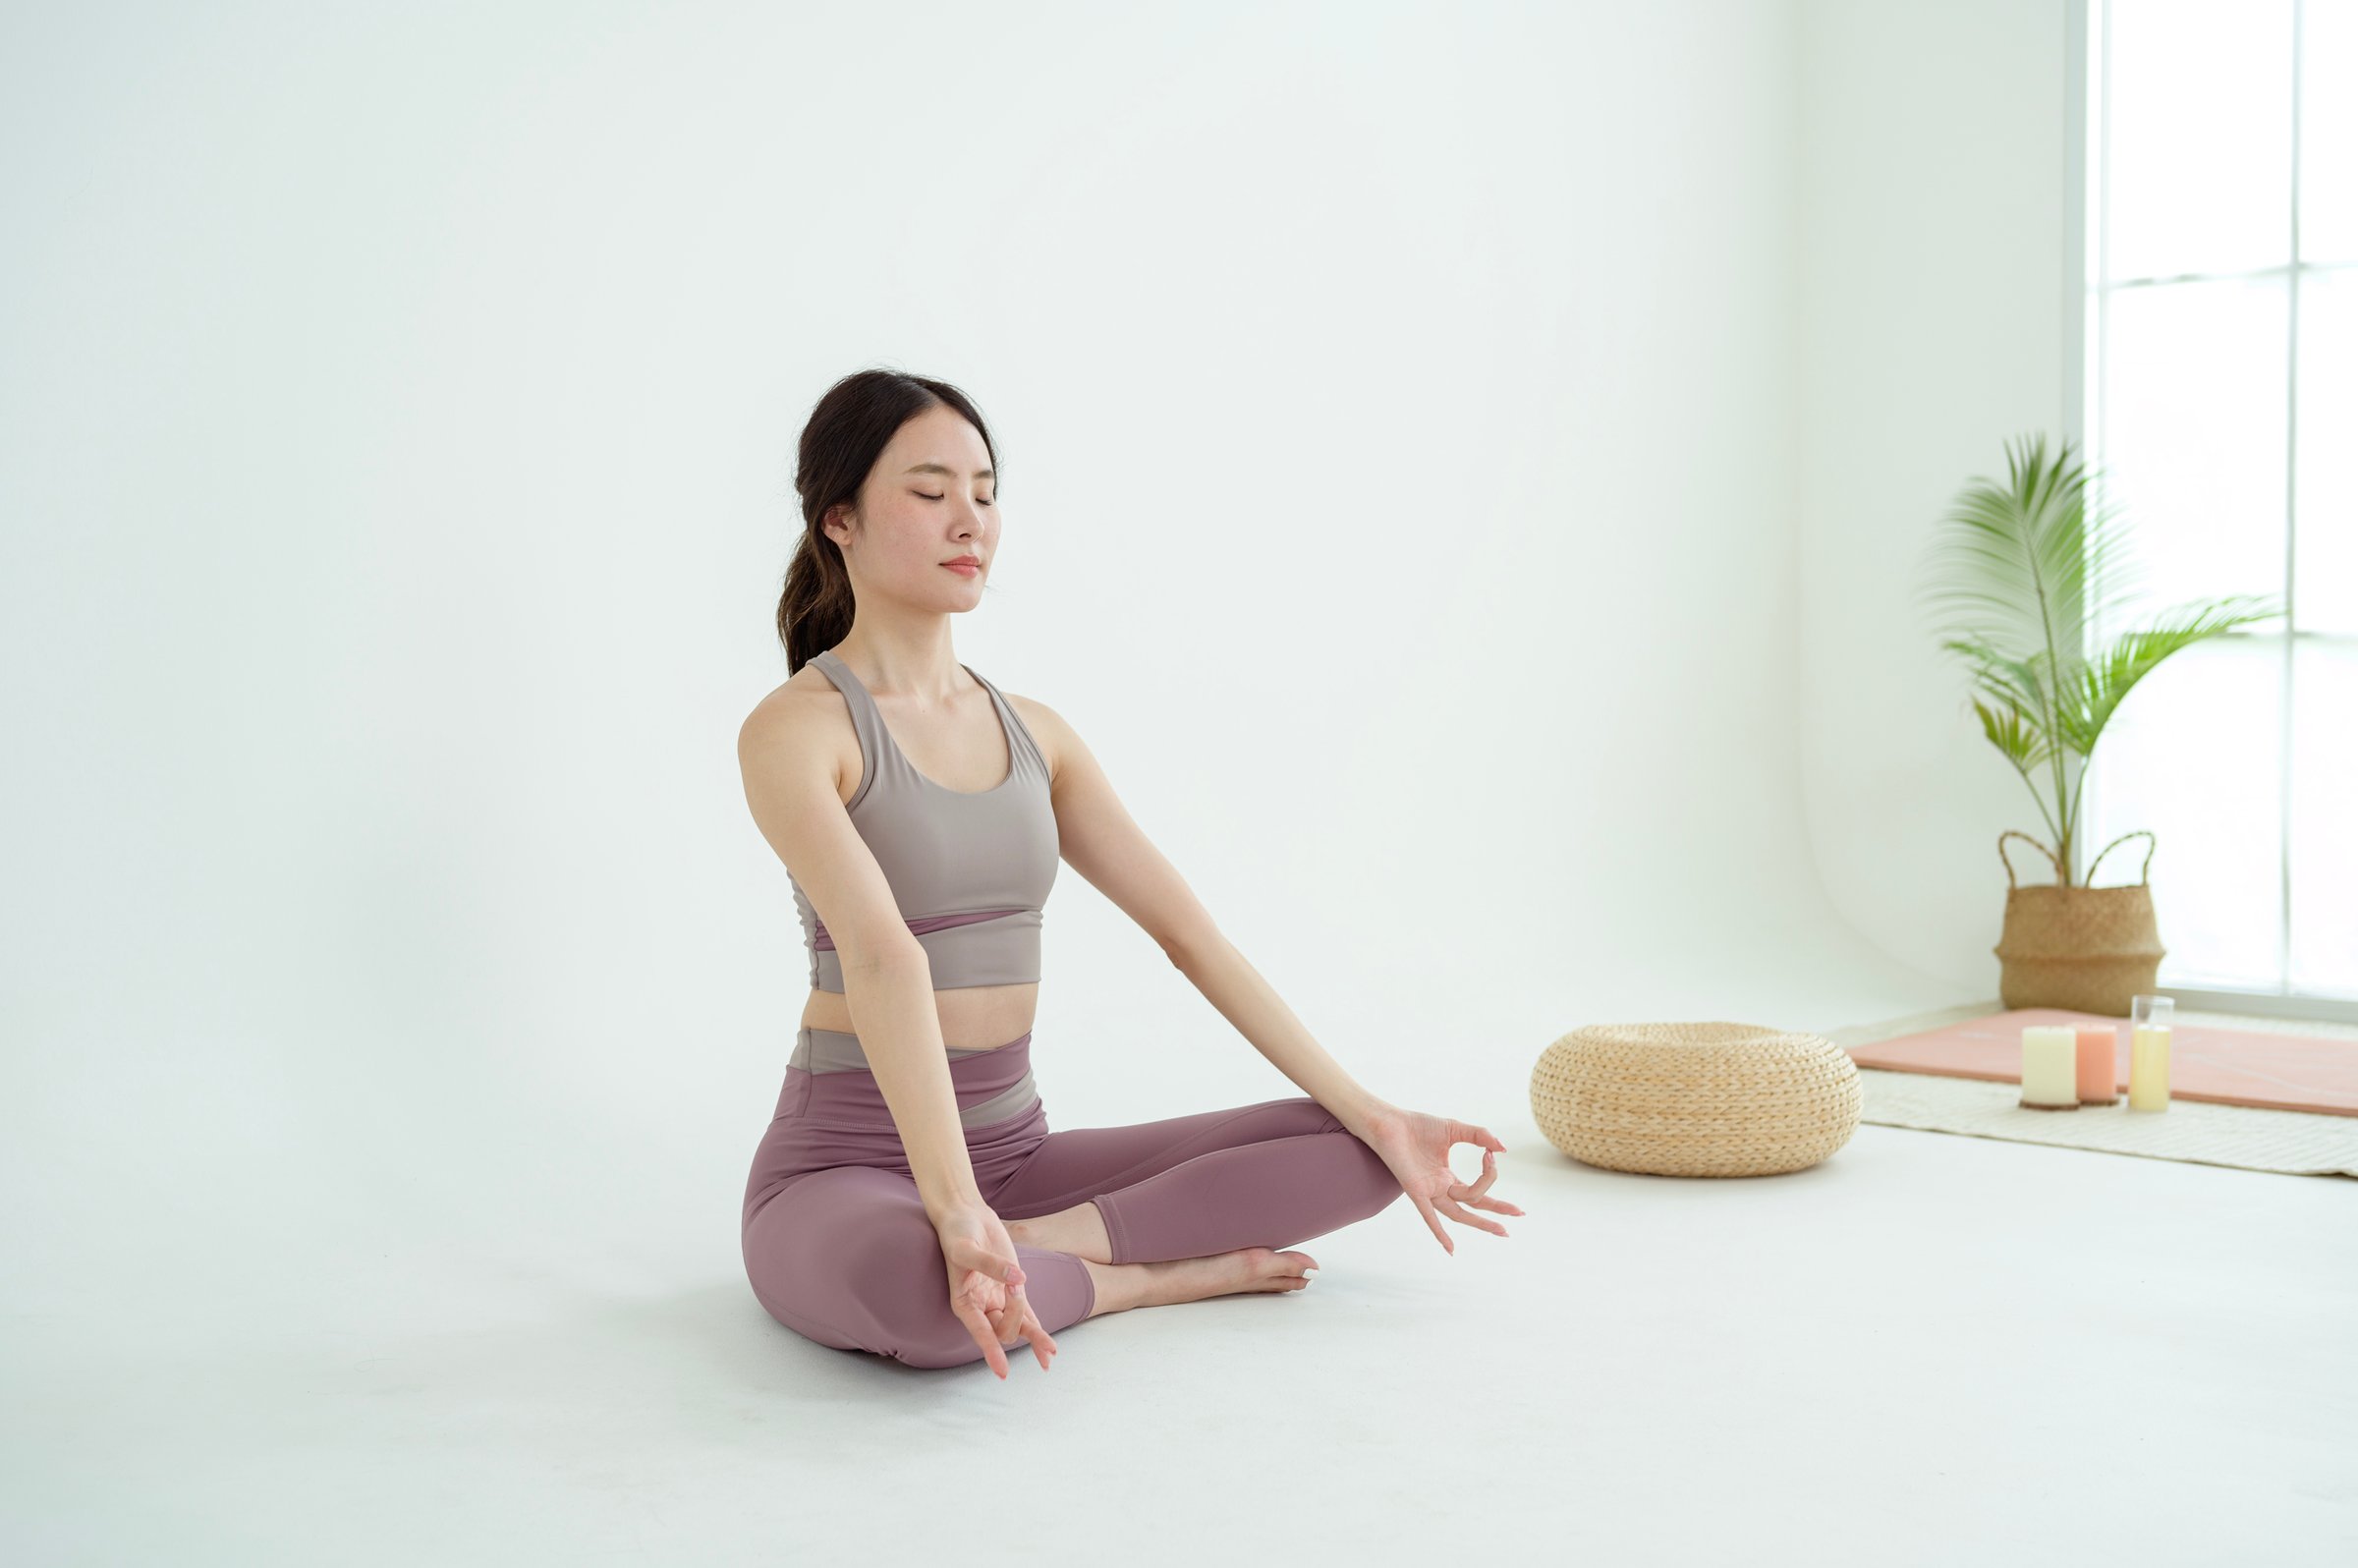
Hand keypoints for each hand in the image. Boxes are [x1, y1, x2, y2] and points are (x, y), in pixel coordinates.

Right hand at [933, 1204, 1058, 1377]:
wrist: (966, 1215)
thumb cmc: (958, 1233)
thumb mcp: (966, 1248)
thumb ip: (990, 1265)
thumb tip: (1018, 1278)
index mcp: (964, 1303)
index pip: (981, 1332)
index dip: (992, 1352)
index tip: (1003, 1372)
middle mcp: (981, 1307)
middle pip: (1004, 1328)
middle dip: (1015, 1314)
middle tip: (1015, 1285)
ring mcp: (998, 1299)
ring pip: (1019, 1328)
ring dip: (1034, 1335)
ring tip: (1052, 1352)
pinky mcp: (1013, 1289)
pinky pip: (1028, 1316)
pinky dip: (1038, 1331)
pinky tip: (1050, 1351)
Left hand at [1358, 1108, 1524, 1254]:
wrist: (1390, 1123)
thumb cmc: (1418, 1126)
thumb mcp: (1454, 1129)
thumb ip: (1479, 1136)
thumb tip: (1502, 1149)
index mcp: (1448, 1177)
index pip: (1478, 1186)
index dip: (1490, 1173)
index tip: (1491, 1154)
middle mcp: (1440, 1188)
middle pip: (1474, 1205)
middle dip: (1497, 1210)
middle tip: (1520, 1213)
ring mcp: (1429, 1192)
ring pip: (1458, 1213)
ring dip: (1480, 1223)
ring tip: (1502, 1230)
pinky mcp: (1416, 1191)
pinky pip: (1429, 1216)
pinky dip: (1440, 1232)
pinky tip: (1451, 1249)